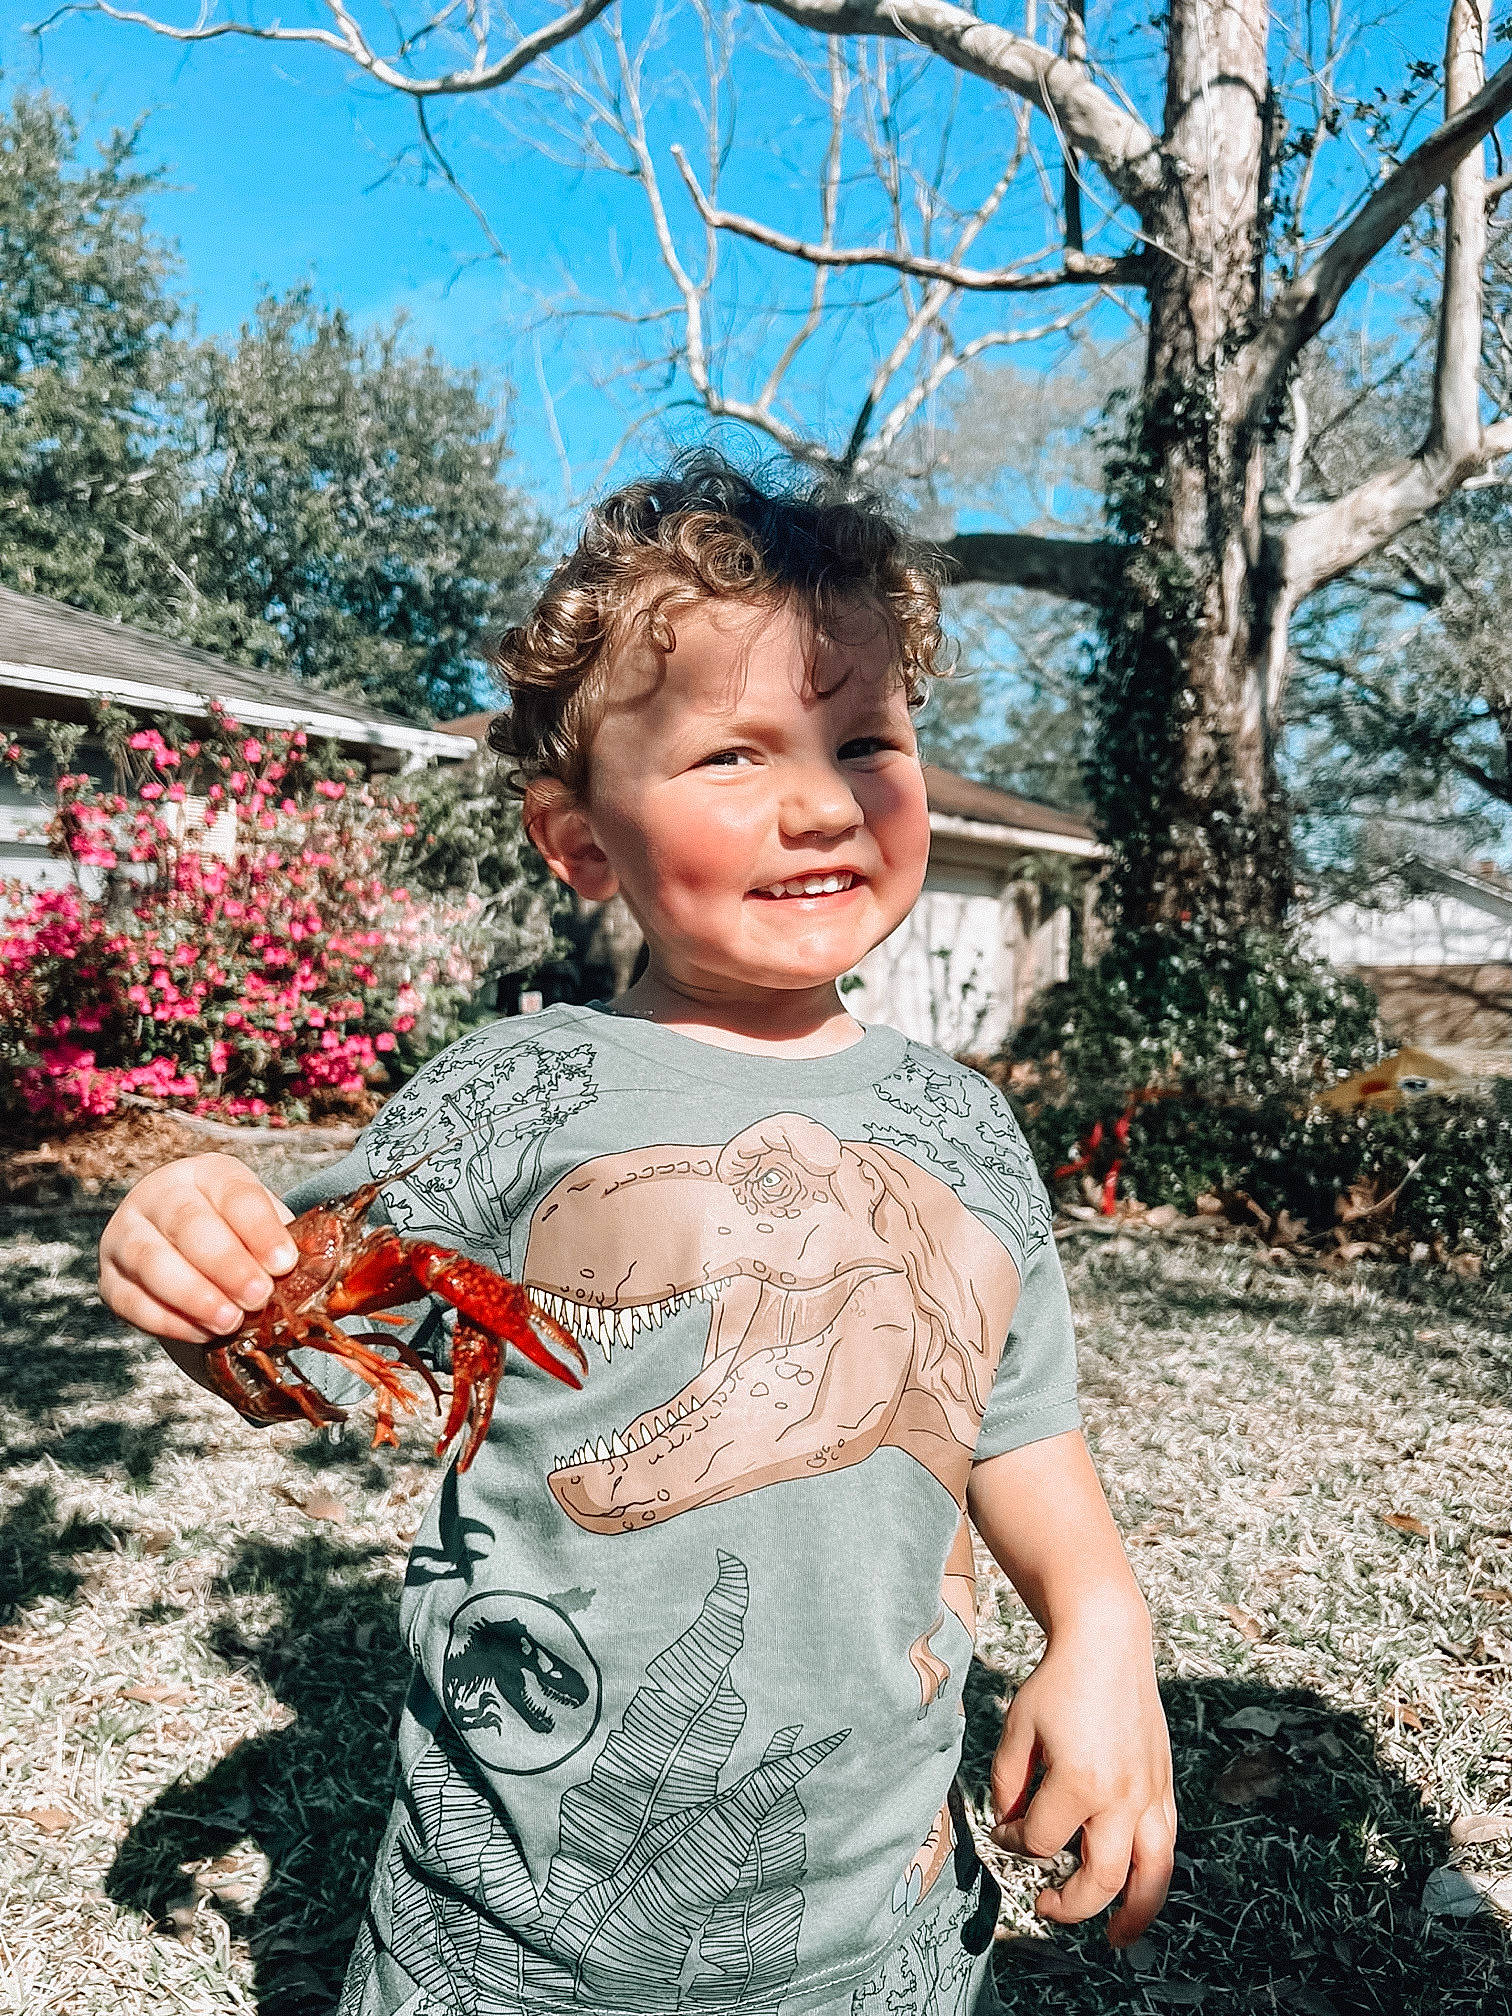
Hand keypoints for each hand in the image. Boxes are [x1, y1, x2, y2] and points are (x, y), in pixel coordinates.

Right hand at [99, 1153, 298, 1343]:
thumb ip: (280, 1244)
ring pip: (153, 1261)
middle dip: (226, 1265)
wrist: (182, 1244)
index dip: (260, 1230)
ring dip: (195, 1295)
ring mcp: (126, 1234)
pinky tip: (203, 1332)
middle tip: (258, 1297)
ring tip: (230, 1321)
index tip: (284, 1264)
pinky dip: (170, 1320)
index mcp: (208, 1174)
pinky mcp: (110, 1277)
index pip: (235, 1195)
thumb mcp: (262, 1224)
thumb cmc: (235, 1234)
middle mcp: (159, 1195)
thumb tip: (312, 1276)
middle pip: (189, 1224)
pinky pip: (133, 1300)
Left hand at [989, 1598, 1174, 1946]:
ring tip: (1117, 1939)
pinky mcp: (1164, 1785)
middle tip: (1043, 1908)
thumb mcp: (1017, 1729)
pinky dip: (1155, 1875)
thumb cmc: (1057, 1683)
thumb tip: (1010, 1823)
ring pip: (1150, 1875)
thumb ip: (1007, 1783)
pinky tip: (1140, 1889)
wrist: (1107, 1643)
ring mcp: (1149, 1793)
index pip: (1040, 1840)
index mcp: (1079, 1782)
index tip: (1006, 1823)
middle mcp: (1121, 1796)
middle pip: (1098, 1879)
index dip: (1015, 1839)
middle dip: (1068, 1904)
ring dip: (1134, 1913)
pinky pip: (1165, 1844)